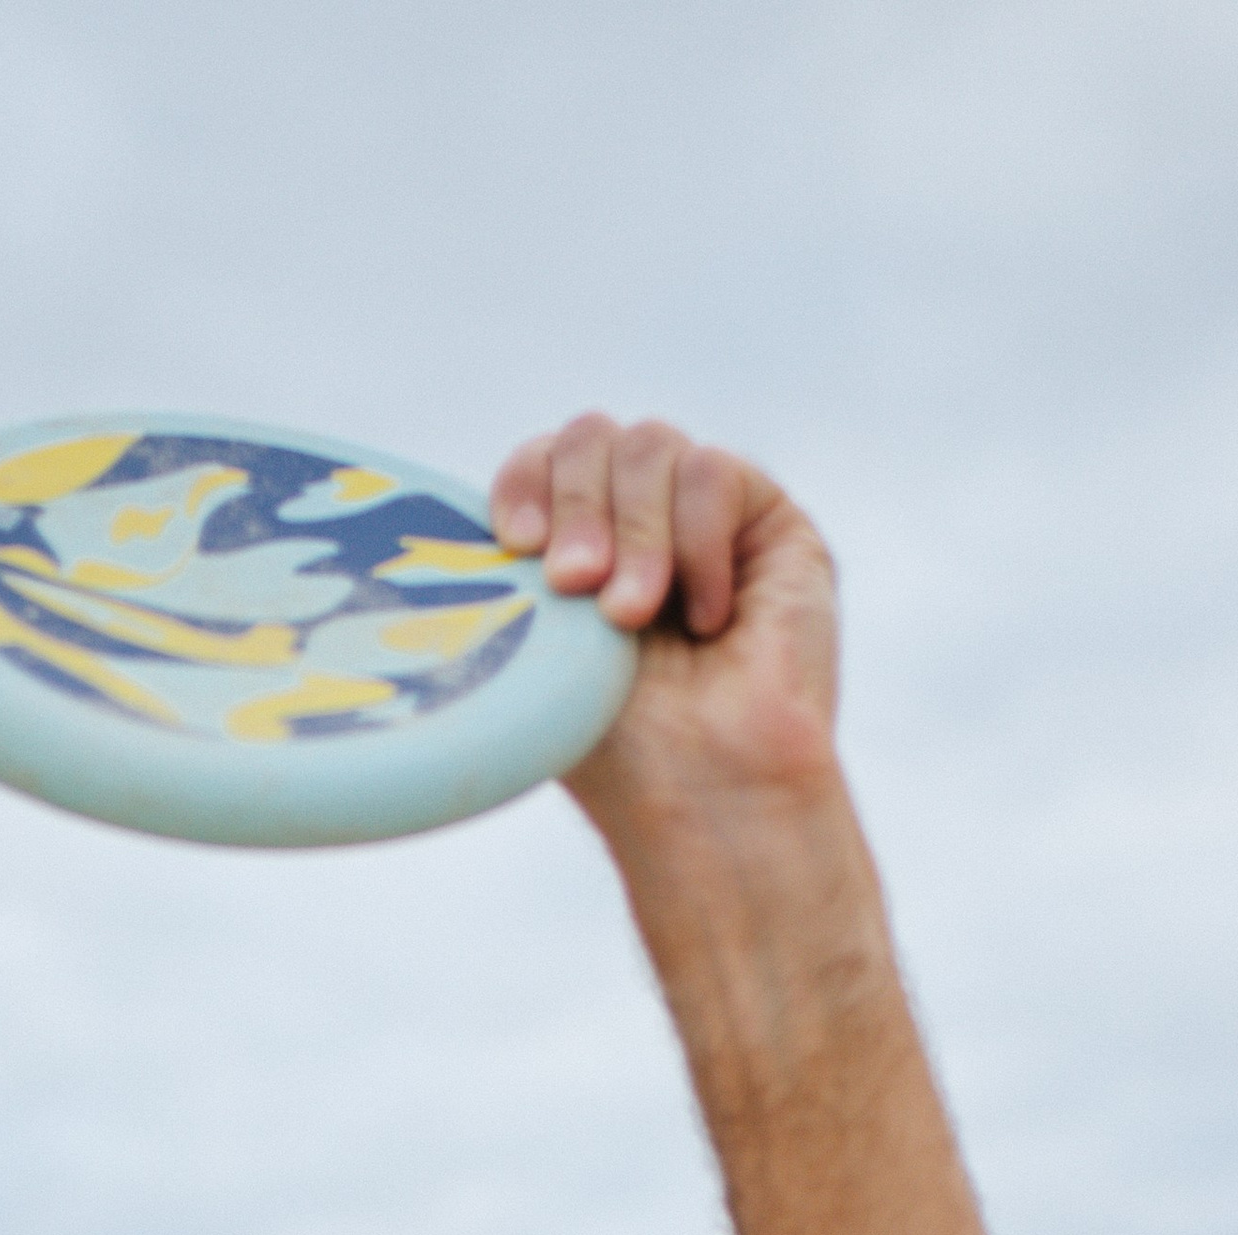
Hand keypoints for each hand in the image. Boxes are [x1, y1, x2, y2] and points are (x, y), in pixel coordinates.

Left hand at [491, 416, 842, 857]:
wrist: (708, 793)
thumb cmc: (619, 750)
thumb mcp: (542, 644)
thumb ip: (518, 563)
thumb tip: (467, 513)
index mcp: (577, 553)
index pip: (541, 462)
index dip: (525, 480)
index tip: (516, 541)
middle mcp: (639, 528)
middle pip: (590, 437)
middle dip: (573, 503)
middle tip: (574, 584)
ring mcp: (704, 521)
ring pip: (649, 445)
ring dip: (634, 533)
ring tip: (631, 618)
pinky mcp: (769, 524)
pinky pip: (713, 473)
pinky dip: (697, 544)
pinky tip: (706, 622)